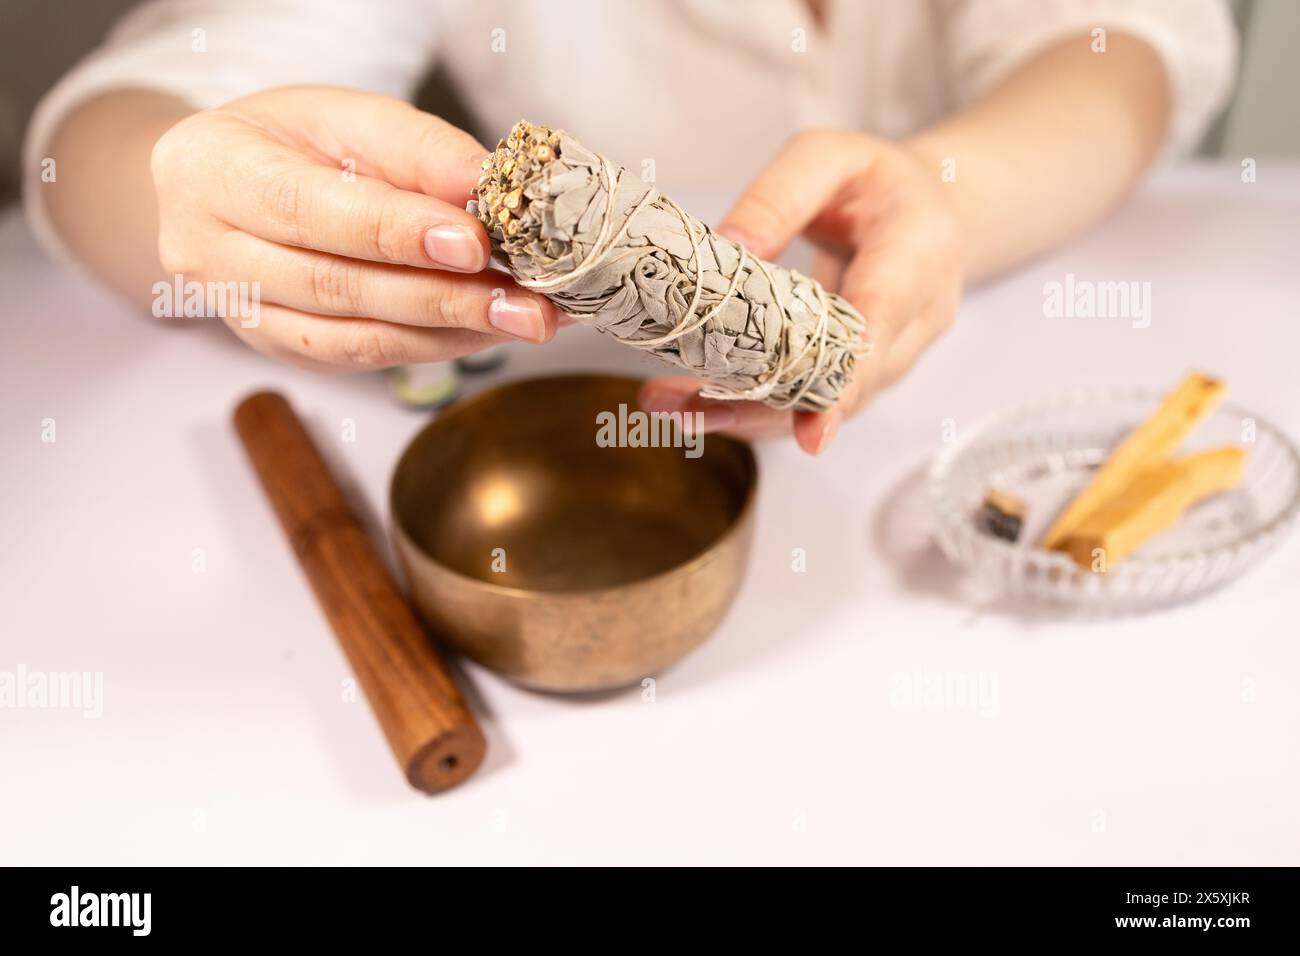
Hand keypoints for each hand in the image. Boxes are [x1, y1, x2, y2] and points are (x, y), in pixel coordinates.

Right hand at [149, 86, 557, 370]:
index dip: (395, 232)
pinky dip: (438, 346)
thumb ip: (416, 150)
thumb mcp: (346, 117)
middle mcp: (212, 254)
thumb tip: (489, 183)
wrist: (229, 189)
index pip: (309, 210)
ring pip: (358, 338)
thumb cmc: (289, 143)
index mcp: (212, 172)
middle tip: (530, 303)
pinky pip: (368, 359)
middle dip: (446, 298)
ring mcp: (245, 316)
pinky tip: (490, 328)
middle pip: (340, 287)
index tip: (474, 243)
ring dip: (454, 332)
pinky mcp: (284, 352)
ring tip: (528, 318)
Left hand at [638, 129, 963, 454]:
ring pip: (823, 403)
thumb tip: (722, 249)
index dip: (846, 378)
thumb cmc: (873, 179)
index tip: (811, 429)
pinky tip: (694, 407)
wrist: (926, 210)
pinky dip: (753, 409)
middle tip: (684, 411)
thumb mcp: (827, 157)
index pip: (883, 319)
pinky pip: (811, 402)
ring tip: (671, 409)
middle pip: (844, 382)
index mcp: (918, 251)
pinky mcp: (863, 377)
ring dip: (746, 415)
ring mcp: (894, 356)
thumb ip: (778, 197)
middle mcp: (917, 317)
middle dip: (764, 407)